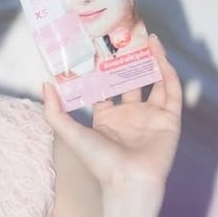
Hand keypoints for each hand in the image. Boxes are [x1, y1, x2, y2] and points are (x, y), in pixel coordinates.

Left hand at [41, 34, 182, 193]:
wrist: (128, 180)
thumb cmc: (99, 161)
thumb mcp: (70, 133)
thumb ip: (54, 111)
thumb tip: (46, 84)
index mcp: (107, 118)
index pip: (106, 87)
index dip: (105, 68)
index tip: (101, 47)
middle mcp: (129, 115)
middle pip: (131, 80)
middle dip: (130, 60)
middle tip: (127, 36)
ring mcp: (150, 116)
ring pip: (154, 81)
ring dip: (152, 61)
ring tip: (148, 38)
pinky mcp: (169, 120)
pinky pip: (171, 92)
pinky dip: (168, 73)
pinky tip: (161, 56)